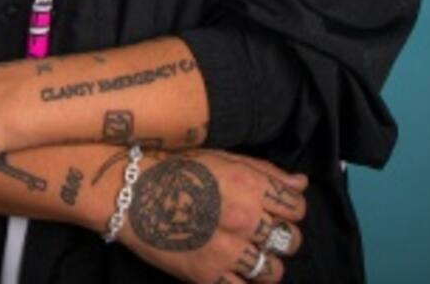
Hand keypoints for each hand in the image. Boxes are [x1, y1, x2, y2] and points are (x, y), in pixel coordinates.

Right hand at [109, 148, 307, 282]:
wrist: (130, 191)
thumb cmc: (175, 167)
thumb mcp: (221, 157)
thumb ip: (264, 171)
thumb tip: (300, 183)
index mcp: (248, 185)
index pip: (296, 207)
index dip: (292, 209)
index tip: (280, 211)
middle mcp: (243, 218)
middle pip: (290, 240)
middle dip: (282, 236)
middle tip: (265, 233)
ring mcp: (227, 251)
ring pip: (273, 271)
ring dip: (267, 263)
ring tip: (251, 255)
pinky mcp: (207, 276)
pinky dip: (243, 282)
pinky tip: (235, 271)